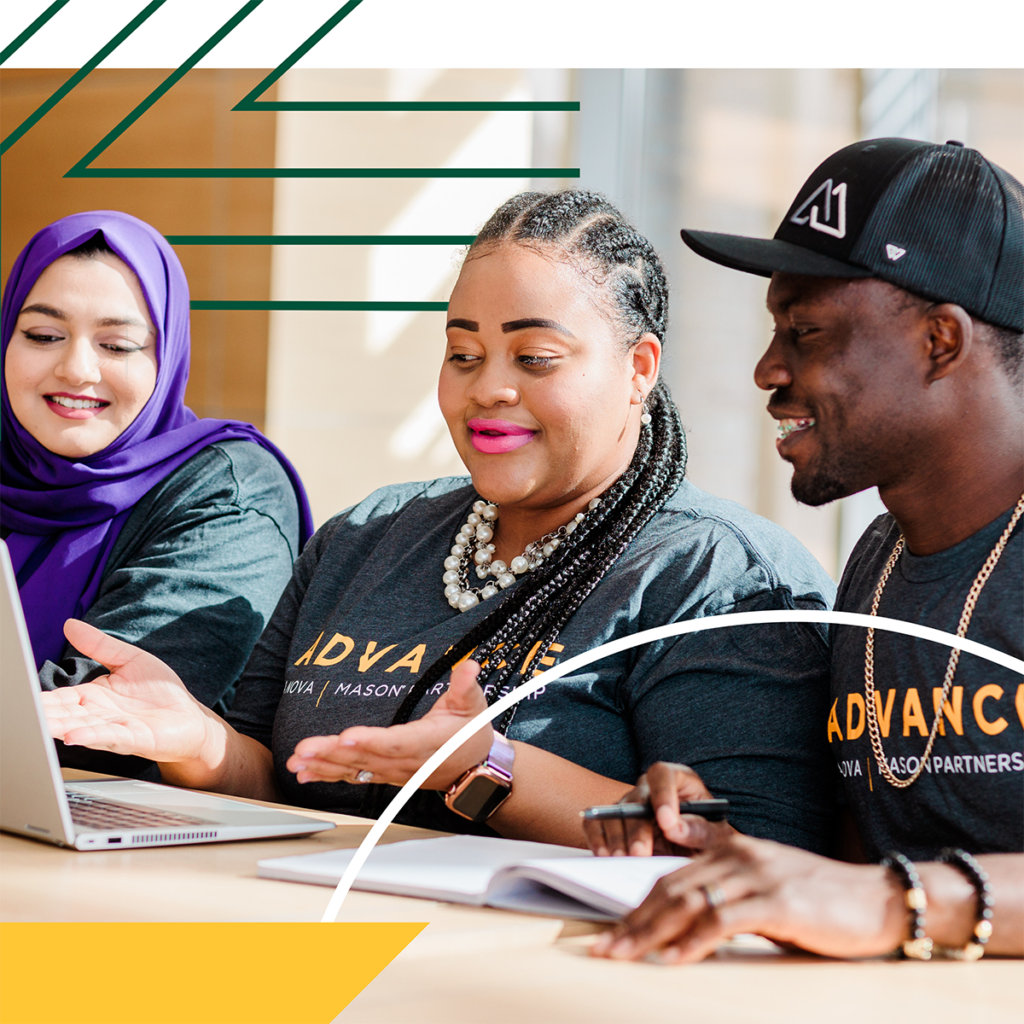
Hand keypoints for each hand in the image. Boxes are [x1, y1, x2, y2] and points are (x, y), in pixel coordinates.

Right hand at [41, 619, 217, 764]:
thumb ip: (99, 645)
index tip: (23, 697)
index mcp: (93, 697)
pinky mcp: (135, 739)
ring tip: (42, 724)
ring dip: (61, 727)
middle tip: (24, 712)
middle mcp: (98, 716)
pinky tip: (75, 735)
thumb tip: (70, 624)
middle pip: (64, 716)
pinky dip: (92, 736)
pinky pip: (110, 737)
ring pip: (81, 728)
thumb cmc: (159, 692)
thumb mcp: (128, 660)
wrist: (190, 717)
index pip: (60, 699)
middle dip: (44, 714)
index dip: (42, 699)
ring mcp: (115, 729)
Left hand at [286, 660, 493, 788]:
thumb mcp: (474, 707)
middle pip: (365, 758)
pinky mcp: (383, 775)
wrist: (474, 771)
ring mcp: (392, 771)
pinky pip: (352, 776)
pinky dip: (328, 775)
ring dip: (323, 766)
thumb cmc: (470, 736)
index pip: (396, 742)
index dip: (371, 741)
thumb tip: (467, 665)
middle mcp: (405, 761)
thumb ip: (466, 686)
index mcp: (426, 743)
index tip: (347, 737)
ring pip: (354, 770)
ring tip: (297, 761)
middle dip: (332, 754)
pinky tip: (305, 773)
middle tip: (304, 750)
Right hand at [583, 761, 735, 856]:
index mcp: (679, 780)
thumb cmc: (710, 839)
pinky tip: (603, 854)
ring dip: (617, 837)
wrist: (696, 855)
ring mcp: (629, 805)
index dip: (663, 794)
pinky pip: (597, 823)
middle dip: (637, 828)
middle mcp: (650, 789)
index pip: (663, 774)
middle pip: (636, 798)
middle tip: (640, 853)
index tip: (667, 822)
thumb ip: (700, 830)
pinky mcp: (614, 823)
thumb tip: (674, 828)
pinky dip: (597, 837)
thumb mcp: (717, 836)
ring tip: (622, 860)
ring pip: (615, 812)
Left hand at [591, 833, 906, 961]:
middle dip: (634, 921)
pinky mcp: (778, 901)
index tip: (612, 930)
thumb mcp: (769, 874)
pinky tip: (673, 958)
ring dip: (651, 932)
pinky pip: (724, 920)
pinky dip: (694, 940)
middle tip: (604, 948)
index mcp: (735, 850)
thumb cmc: (825, 896)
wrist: (881, 899)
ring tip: (624, 954)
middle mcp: (741, 857)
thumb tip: (684, 857)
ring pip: (690, 901)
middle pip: (672, 888)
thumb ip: (727, 867)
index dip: (638, 904)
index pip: (673, 877)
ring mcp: (758, 876)